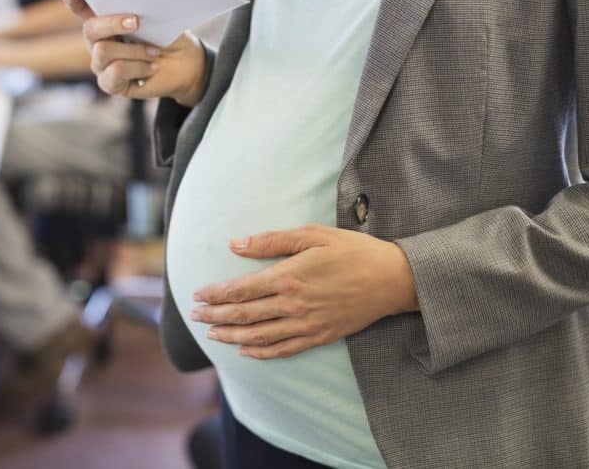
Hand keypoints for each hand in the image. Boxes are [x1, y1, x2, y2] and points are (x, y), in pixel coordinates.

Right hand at [63, 0, 207, 105]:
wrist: (185, 64)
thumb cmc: (168, 36)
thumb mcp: (156, 17)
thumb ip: (138, 6)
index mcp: (104, 18)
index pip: (79, 5)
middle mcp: (97, 40)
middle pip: (90, 28)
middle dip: (112, 23)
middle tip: (137, 22)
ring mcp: (101, 63)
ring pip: (103, 51)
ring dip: (134, 50)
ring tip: (154, 52)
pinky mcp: (110, 83)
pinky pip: (115, 72)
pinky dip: (138, 67)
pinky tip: (151, 67)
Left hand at [190, 225, 419, 359]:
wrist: (393, 279)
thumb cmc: (353, 250)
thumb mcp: (312, 235)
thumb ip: (272, 241)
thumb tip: (236, 244)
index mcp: (289, 277)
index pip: (241, 289)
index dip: (216, 294)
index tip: (197, 294)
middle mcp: (294, 305)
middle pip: (245, 314)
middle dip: (216, 316)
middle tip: (195, 317)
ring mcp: (307, 324)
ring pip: (260, 336)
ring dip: (232, 336)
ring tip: (212, 335)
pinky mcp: (320, 336)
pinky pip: (284, 349)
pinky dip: (262, 353)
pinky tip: (246, 351)